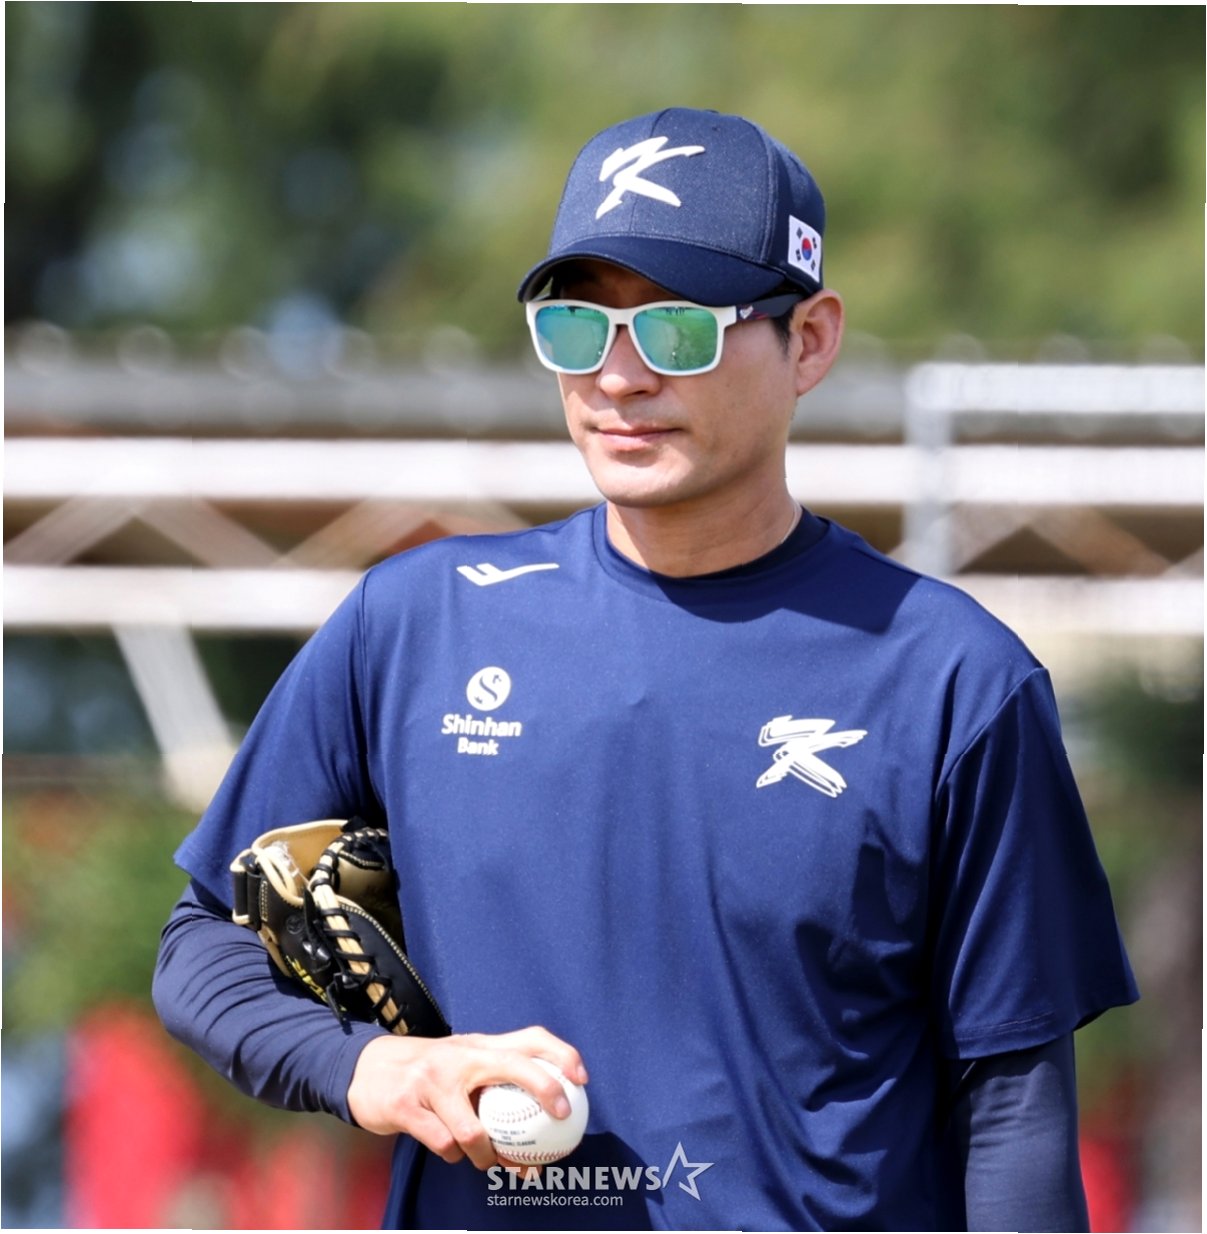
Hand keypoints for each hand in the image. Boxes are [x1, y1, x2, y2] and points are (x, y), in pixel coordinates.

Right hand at [346, 1026, 587, 1170]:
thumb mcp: (462, 1062)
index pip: (529, 1037)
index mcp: (480, 1045)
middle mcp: (461, 1056)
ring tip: (489, 1160)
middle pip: (513, 1064)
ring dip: (486, 1154)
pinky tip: (454, 1152)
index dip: (561, 1053)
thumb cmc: (428, 1073)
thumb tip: (547, 1113)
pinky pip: (443, 1143)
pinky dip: (454, 1154)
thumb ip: (496, 1078)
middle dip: (543, 1089)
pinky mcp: (407, 1106)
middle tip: (560, 1118)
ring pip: (474, 1128)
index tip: (582, 1078)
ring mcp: (433, 1080)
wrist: (366, 1070)